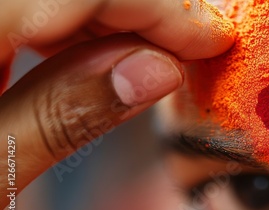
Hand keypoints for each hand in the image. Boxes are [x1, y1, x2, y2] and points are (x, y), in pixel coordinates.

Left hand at [0, 0, 233, 209]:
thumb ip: (61, 117)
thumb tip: (155, 71)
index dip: (160, 7)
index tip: (212, 39)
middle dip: (147, 9)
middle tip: (196, 46)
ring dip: (119, 18)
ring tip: (161, 55)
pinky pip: (33, 7)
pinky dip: (80, 26)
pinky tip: (102, 54)